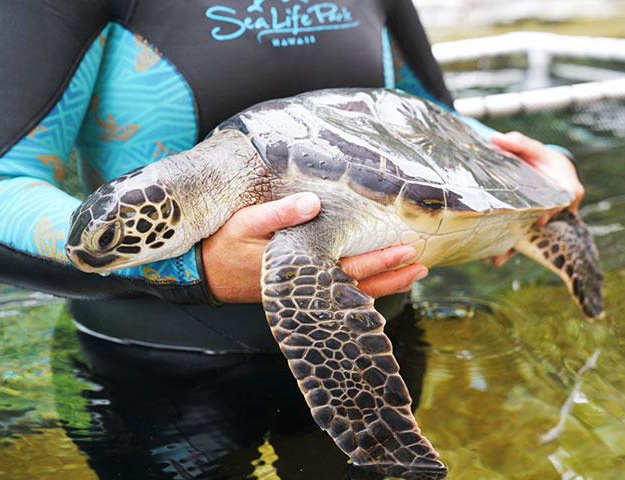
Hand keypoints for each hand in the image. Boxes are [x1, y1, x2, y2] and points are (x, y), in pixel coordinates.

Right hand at [202, 192, 427, 302]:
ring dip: (385, 284)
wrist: (203, 273)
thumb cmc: (223, 245)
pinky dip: (365, 289)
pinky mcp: (302, 289)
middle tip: (421, 265)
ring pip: (353, 292)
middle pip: (359, 284)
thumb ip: (278, 214)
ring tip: (413, 275)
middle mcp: (307, 284)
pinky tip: (382, 282)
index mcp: (299, 267)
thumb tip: (312, 202)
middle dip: (391, 274)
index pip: (348, 266)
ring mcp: (306, 290)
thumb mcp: (244, 222)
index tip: (407, 250)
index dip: (380, 260)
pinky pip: (340, 292)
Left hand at [490, 131, 584, 265]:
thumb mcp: (532, 148)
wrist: (547, 169)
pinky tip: (492, 256)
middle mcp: (559, 208)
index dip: (551, 211)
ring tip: (495, 260)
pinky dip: (509, 246)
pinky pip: (523, 237)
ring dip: (513, 248)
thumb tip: (495, 138)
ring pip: (532, 236)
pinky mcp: (532, 224)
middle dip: (525, 238)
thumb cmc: (541, 157)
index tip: (540, 220)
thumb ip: (517, 143)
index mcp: (566, 188)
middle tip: (507, 249)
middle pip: (543, 224)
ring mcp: (546, 218)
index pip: (562, 201)